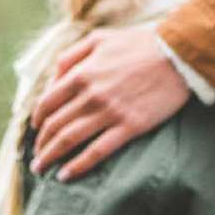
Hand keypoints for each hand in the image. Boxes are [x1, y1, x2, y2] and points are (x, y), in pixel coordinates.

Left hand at [29, 23, 194, 178]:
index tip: (36, 130)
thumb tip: (52, 81)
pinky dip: (78, 165)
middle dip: (40, 144)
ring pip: (70, 140)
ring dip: (51, 156)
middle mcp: (90, 95)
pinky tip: (65, 175)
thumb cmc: (139, 44)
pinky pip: (97, 151)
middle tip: (35, 156)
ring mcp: (109, 113)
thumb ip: (71, 57)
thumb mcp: (99, 39)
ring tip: (41, 168)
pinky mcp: (130, 127)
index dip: (37, 120)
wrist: (178, 54)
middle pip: (55, 125)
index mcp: (81, 73)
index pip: (47, 103)